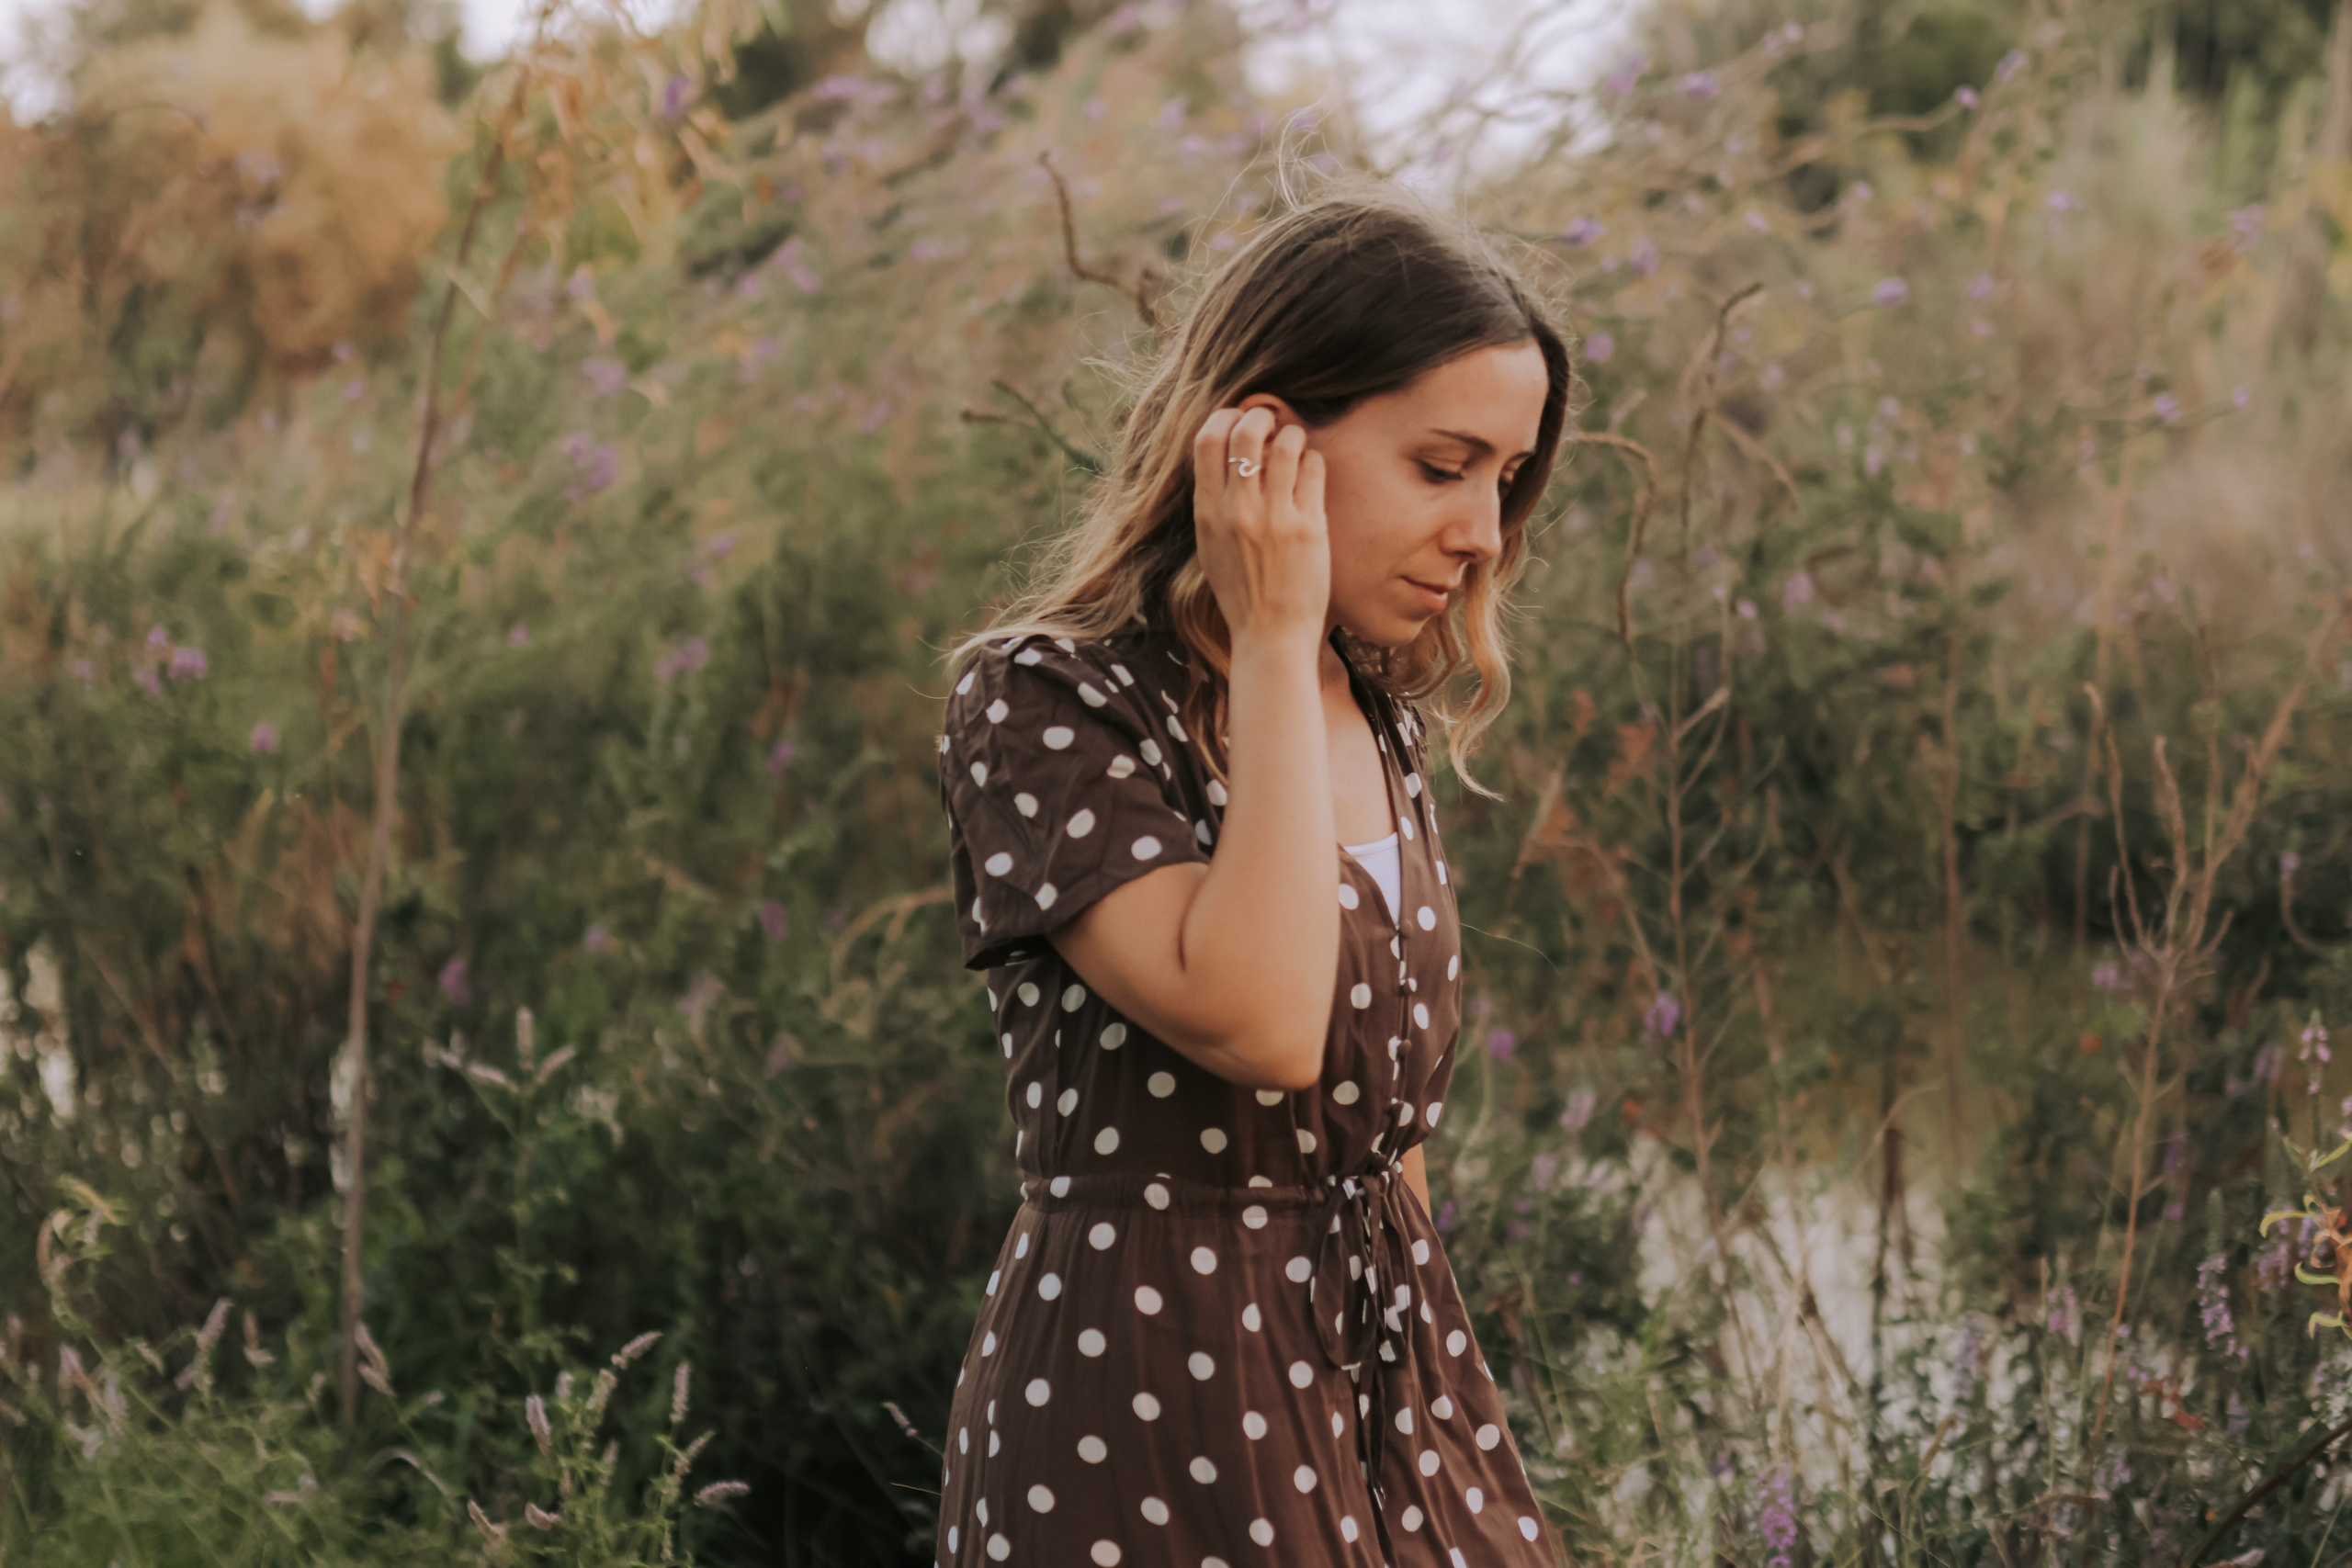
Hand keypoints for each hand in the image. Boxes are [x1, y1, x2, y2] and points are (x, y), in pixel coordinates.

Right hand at [1190, 405, 1329, 647]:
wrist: (1270, 636)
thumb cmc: (1241, 594)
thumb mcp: (1211, 548)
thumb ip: (1213, 505)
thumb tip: (1223, 460)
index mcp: (1207, 514)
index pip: (1207, 441)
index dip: (1223, 419)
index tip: (1236, 419)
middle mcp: (1238, 511)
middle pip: (1244, 432)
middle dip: (1259, 415)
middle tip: (1270, 420)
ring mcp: (1275, 518)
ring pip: (1286, 443)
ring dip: (1293, 434)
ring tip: (1295, 443)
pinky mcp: (1309, 527)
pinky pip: (1313, 469)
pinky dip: (1313, 460)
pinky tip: (1311, 471)